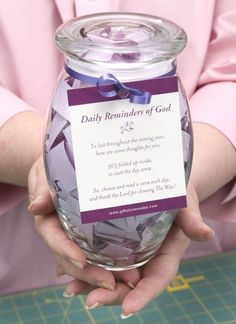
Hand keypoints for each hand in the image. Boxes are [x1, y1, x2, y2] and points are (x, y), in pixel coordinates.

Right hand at [28, 156, 140, 291]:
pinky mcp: (89, 236)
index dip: (66, 250)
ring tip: (129, 281)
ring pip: (86, 262)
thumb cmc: (53, 167)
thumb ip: (42, 189)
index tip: (82, 261)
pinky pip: (97, 254)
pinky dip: (110, 264)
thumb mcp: (46, 173)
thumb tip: (36, 207)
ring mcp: (75, 238)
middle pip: (71, 258)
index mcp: (48, 221)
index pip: (55, 238)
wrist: (63, 166)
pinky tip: (131, 272)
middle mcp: (62, 234)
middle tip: (111, 284)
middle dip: (89, 274)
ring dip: (103, 274)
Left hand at [66, 184, 213, 316]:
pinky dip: (84, 267)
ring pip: (112, 275)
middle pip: (130, 284)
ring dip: (92, 283)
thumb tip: (207, 234)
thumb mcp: (185, 204)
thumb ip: (192, 220)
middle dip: (111, 295)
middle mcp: (146, 258)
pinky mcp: (117, 243)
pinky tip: (64, 271)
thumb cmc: (177, 193)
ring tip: (70, 288)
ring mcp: (131, 253)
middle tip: (90, 300)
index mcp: (166, 254)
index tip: (128, 309)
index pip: (157, 280)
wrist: (163, 183)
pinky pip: (101, 259)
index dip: (144, 295)